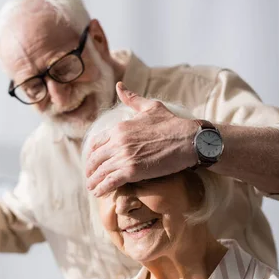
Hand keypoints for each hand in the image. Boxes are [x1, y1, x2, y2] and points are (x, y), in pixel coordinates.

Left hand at [85, 82, 197, 196]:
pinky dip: (102, 188)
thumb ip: (132, 99)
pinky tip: (98, 193)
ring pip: (101, 171)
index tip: (91, 160)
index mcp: (119, 128)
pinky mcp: (132, 171)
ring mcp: (124, 157)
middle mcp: (118, 142)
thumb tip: (119, 86)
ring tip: (92, 188)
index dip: (91, 153)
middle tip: (89, 177)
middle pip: (96, 158)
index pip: (97, 142)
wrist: (189, 140)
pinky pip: (110, 181)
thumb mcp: (150, 107)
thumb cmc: (172, 123)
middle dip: (90, 169)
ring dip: (94, 181)